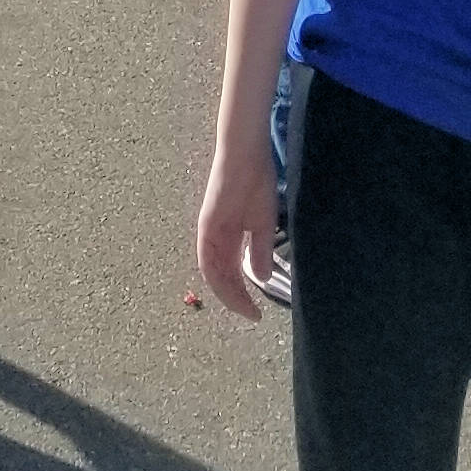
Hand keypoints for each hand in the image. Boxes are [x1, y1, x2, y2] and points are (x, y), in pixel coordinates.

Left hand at [196, 136, 280, 320]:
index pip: (232, 275)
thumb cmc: (257, 182)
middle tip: (251, 315)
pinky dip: (216, 275)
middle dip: (236, 299)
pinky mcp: (206, 224)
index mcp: (230, 238)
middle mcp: (216, 239)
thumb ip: (260, 251)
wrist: (247, 155)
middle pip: (221, 278)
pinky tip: (229, 287)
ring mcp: (209, 232)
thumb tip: (261, 279)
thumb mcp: (263, 223)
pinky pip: (206, 256)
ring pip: (212, 272)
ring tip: (243, 306)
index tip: (257, 314)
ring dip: (226, 292)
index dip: (243, 296)